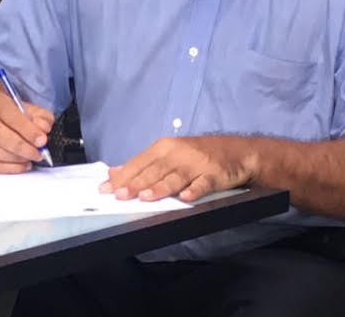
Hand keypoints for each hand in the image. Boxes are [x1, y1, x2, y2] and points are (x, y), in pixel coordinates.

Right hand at [0, 91, 53, 173]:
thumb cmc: (15, 115)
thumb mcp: (31, 109)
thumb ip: (41, 117)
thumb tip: (43, 129)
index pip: (10, 116)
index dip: (28, 130)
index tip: (42, 141)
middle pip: (1, 136)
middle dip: (23, 148)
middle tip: (38, 154)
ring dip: (18, 159)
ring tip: (31, 158)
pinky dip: (10, 168)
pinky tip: (22, 165)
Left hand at [100, 136, 258, 202]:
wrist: (237, 151)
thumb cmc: (197, 154)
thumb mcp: (168, 153)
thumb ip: (142, 164)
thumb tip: (114, 173)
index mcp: (164, 147)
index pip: (139, 162)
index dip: (123, 176)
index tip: (106, 189)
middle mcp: (178, 153)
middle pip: (154, 170)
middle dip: (136, 183)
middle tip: (120, 195)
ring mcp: (197, 164)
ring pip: (175, 177)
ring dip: (160, 187)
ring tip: (145, 197)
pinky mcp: (215, 174)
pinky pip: (203, 184)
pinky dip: (195, 190)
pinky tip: (186, 197)